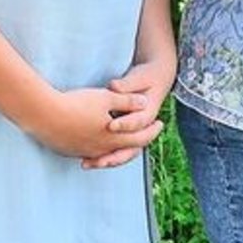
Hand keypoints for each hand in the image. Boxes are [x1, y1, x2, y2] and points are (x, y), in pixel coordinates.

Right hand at [35, 86, 164, 166]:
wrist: (43, 115)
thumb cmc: (76, 104)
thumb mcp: (106, 98)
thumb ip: (127, 101)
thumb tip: (145, 102)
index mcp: (113, 138)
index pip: (140, 138)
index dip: (152, 131)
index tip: (160, 124)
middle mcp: (100, 150)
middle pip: (125, 149)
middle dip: (138, 140)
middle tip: (146, 133)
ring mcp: (83, 152)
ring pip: (106, 152)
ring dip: (116, 146)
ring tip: (120, 138)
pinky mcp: (68, 151)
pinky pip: (88, 152)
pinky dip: (97, 147)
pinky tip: (94, 139)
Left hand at [85, 54, 176, 169]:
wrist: (158, 79)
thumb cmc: (147, 78)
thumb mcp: (137, 79)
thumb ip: (126, 86)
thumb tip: (115, 86)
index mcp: (148, 112)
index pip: (137, 122)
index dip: (124, 124)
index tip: (111, 126)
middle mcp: (142, 127)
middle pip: (128, 147)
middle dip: (112, 155)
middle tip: (97, 161)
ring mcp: (133, 132)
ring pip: (121, 152)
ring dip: (105, 159)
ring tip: (86, 163)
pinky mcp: (125, 134)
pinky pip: (114, 151)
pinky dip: (101, 157)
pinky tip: (84, 160)